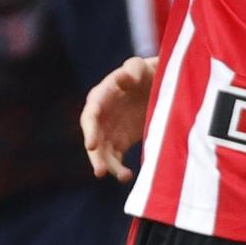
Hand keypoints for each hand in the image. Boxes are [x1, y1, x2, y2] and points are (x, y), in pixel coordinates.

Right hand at [81, 56, 157, 179]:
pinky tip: (127, 176)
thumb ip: (132, 70)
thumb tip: (122, 77)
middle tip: (99, 171)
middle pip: (93, 138)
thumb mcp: (140, 67)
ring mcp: (108, 130)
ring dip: (108, 166)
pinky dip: (118, 168)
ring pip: (103, 152)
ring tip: (123, 177)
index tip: (91, 145)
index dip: (90, 131)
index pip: (90, 115)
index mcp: (100, 96)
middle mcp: (100, 116)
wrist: (155, 83)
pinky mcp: (119, 141)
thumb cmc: (145, 71)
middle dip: (95, 156)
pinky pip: (114, 158)